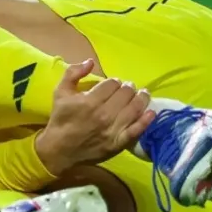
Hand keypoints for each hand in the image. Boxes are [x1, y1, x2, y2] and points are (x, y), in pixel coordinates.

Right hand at [34, 59, 154, 174]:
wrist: (59, 150)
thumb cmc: (61, 119)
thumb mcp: (60, 92)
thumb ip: (73, 73)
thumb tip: (90, 61)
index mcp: (90, 100)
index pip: (112, 83)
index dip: (114, 81)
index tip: (113, 84)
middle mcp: (104, 114)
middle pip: (126, 93)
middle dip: (128, 88)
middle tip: (128, 88)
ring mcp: (113, 129)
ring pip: (135, 108)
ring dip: (141, 98)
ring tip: (143, 94)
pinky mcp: (118, 143)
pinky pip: (137, 129)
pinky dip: (146, 120)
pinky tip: (151, 112)